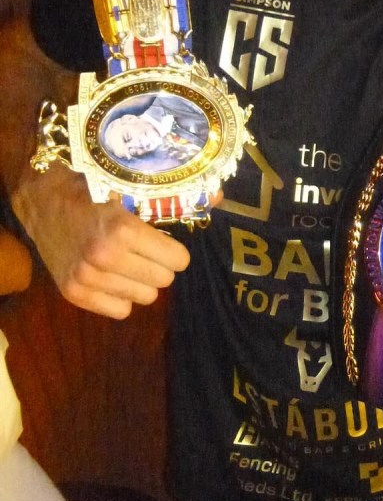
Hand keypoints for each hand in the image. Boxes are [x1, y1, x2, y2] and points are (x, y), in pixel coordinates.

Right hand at [10, 161, 189, 318]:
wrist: (45, 200)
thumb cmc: (95, 191)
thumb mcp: (134, 190)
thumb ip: (176, 197)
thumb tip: (218, 197)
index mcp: (124, 231)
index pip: (178, 260)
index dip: (177, 252)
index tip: (169, 245)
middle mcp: (105, 257)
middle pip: (163, 280)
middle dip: (161, 266)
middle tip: (147, 253)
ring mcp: (86, 277)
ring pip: (145, 298)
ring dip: (142, 282)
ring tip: (128, 262)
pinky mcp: (73, 293)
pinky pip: (119, 311)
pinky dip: (121, 297)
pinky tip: (113, 277)